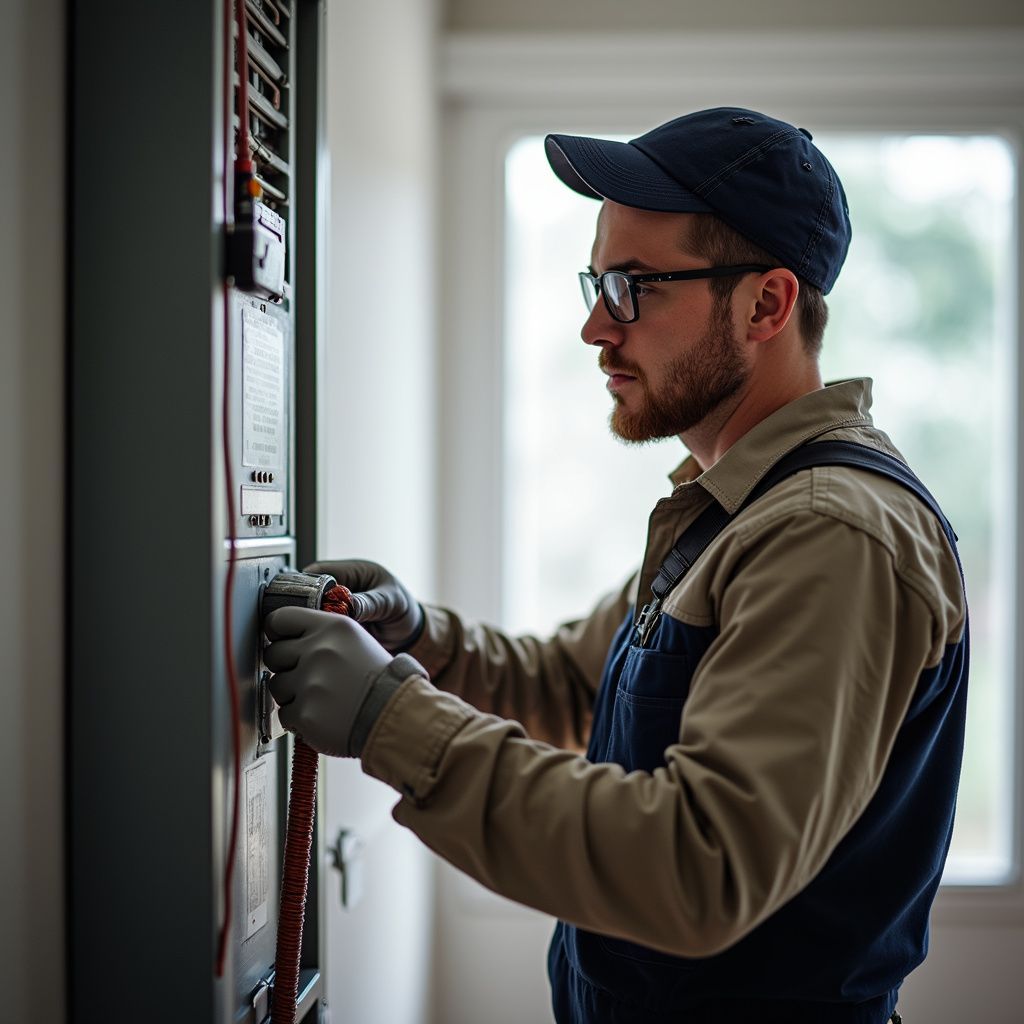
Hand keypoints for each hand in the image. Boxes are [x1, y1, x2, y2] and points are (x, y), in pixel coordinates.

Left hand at [263, 606, 394, 756]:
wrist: (396, 716)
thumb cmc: (380, 681)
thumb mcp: (357, 641)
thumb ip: (323, 635)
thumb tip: (286, 638)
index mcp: (333, 626)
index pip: (280, 618)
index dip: (276, 631)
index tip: (280, 640)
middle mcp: (319, 650)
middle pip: (273, 653)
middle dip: (285, 666)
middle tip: (309, 675)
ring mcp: (309, 682)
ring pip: (277, 685)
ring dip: (292, 693)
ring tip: (322, 698)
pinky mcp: (305, 713)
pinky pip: (285, 713)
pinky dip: (300, 718)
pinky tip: (324, 715)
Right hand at [303, 559, 423, 652]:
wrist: (411, 632)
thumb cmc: (404, 608)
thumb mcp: (389, 601)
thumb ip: (368, 603)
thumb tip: (347, 604)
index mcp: (353, 571)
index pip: (320, 571)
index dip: (308, 584)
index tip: (306, 600)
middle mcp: (341, 588)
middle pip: (311, 593)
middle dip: (309, 606)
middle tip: (314, 619)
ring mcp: (337, 607)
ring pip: (314, 612)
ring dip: (315, 621)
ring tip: (323, 631)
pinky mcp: (337, 625)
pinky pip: (322, 628)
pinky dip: (322, 633)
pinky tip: (326, 639)